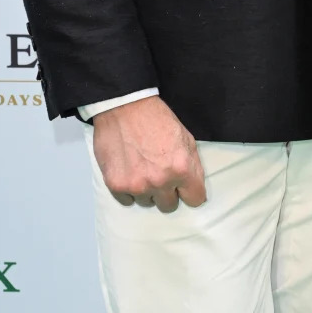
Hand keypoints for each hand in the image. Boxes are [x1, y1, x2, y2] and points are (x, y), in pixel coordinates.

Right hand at [92, 96, 206, 211]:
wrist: (125, 107)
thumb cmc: (156, 118)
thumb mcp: (186, 138)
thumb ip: (192, 166)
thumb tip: (193, 186)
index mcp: (182, 169)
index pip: (195, 200)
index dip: (190, 192)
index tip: (184, 189)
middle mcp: (160, 181)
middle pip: (169, 206)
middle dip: (167, 193)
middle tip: (160, 175)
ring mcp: (137, 185)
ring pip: (147, 202)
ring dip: (146, 190)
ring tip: (142, 168)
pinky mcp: (116, 185)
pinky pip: (127, 201)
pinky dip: (128, 190)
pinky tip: (129, 172)